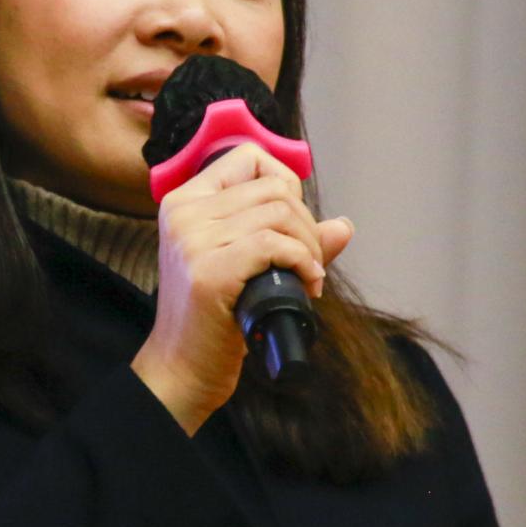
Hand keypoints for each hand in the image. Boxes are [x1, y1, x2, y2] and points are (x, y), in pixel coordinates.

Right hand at [130, 142, 353, 433]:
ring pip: (279, 213)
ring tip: (307, 278)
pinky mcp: (208, 271)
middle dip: (306, 224)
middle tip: (308, 263)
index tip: (291, 225)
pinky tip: (306, 286)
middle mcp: (184, 213)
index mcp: (185, 202)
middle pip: (273, 187)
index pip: (248, 157)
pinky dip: (302, 262)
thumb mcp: (247, 267)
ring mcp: (193, 240)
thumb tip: (343, 226)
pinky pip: (274, 244)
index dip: (284, 184)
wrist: (182, 369)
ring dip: (308, 247)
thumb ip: (290, 240)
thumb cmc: (213, 319)